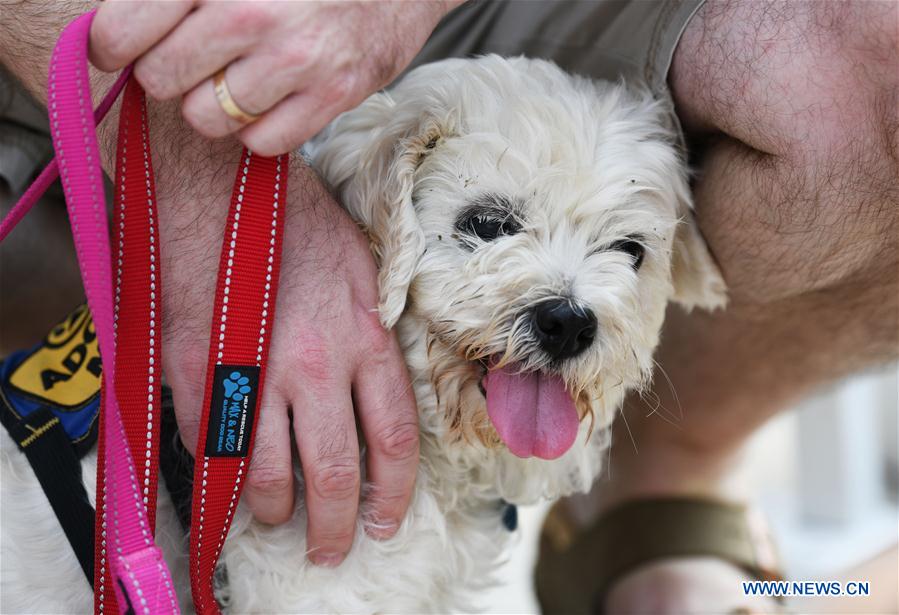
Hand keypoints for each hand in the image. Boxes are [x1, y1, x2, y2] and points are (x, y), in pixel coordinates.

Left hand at [89, 0, 461, 154]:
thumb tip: (115, 36)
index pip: (124, 29)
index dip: (110, 46)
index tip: (118, 49)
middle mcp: (251, 11)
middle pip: (161, 80)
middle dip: (169, 74)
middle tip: (195, 60)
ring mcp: (295, 58)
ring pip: (206, 118)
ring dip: (213, 105)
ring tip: (238, 78)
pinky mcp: (332, 95)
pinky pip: (260, 143)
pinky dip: (258, 129)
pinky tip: (272, 97)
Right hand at [161, 160, 419, 566]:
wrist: (215, 183)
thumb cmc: (292, 217)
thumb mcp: (362, 265)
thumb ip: (375, 329)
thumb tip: (380, 381)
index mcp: (363, 337)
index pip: (393, 439)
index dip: (393, 493)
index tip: (385, 520)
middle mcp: (314, 364)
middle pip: (333, 473)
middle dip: (336, 526)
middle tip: (332, 547)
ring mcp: (252, 370)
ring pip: (269, 474)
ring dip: (277, 511)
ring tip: (281, 521)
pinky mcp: (195, 369)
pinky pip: (210, 445)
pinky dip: (221, 476)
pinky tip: (229, 487)